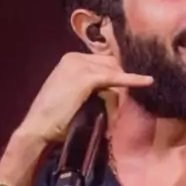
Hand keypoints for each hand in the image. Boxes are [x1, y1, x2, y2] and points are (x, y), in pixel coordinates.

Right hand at [17, 51, 153, 143]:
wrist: (38, 127)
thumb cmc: (54, 119)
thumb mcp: (71, 96)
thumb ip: (89, 89)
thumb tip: (111, 92)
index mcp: (70, 60)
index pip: (104, 62)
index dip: (118, 75)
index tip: (129, 87)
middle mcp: (75, 58)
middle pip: (111, 65)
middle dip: (121, 82)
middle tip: (123, 104)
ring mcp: (80, 66)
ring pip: (114, 73)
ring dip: (120, 94)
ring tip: (115, 116)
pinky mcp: (86, 78)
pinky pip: (115, 78)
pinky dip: (132, 80)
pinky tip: (147, 81)